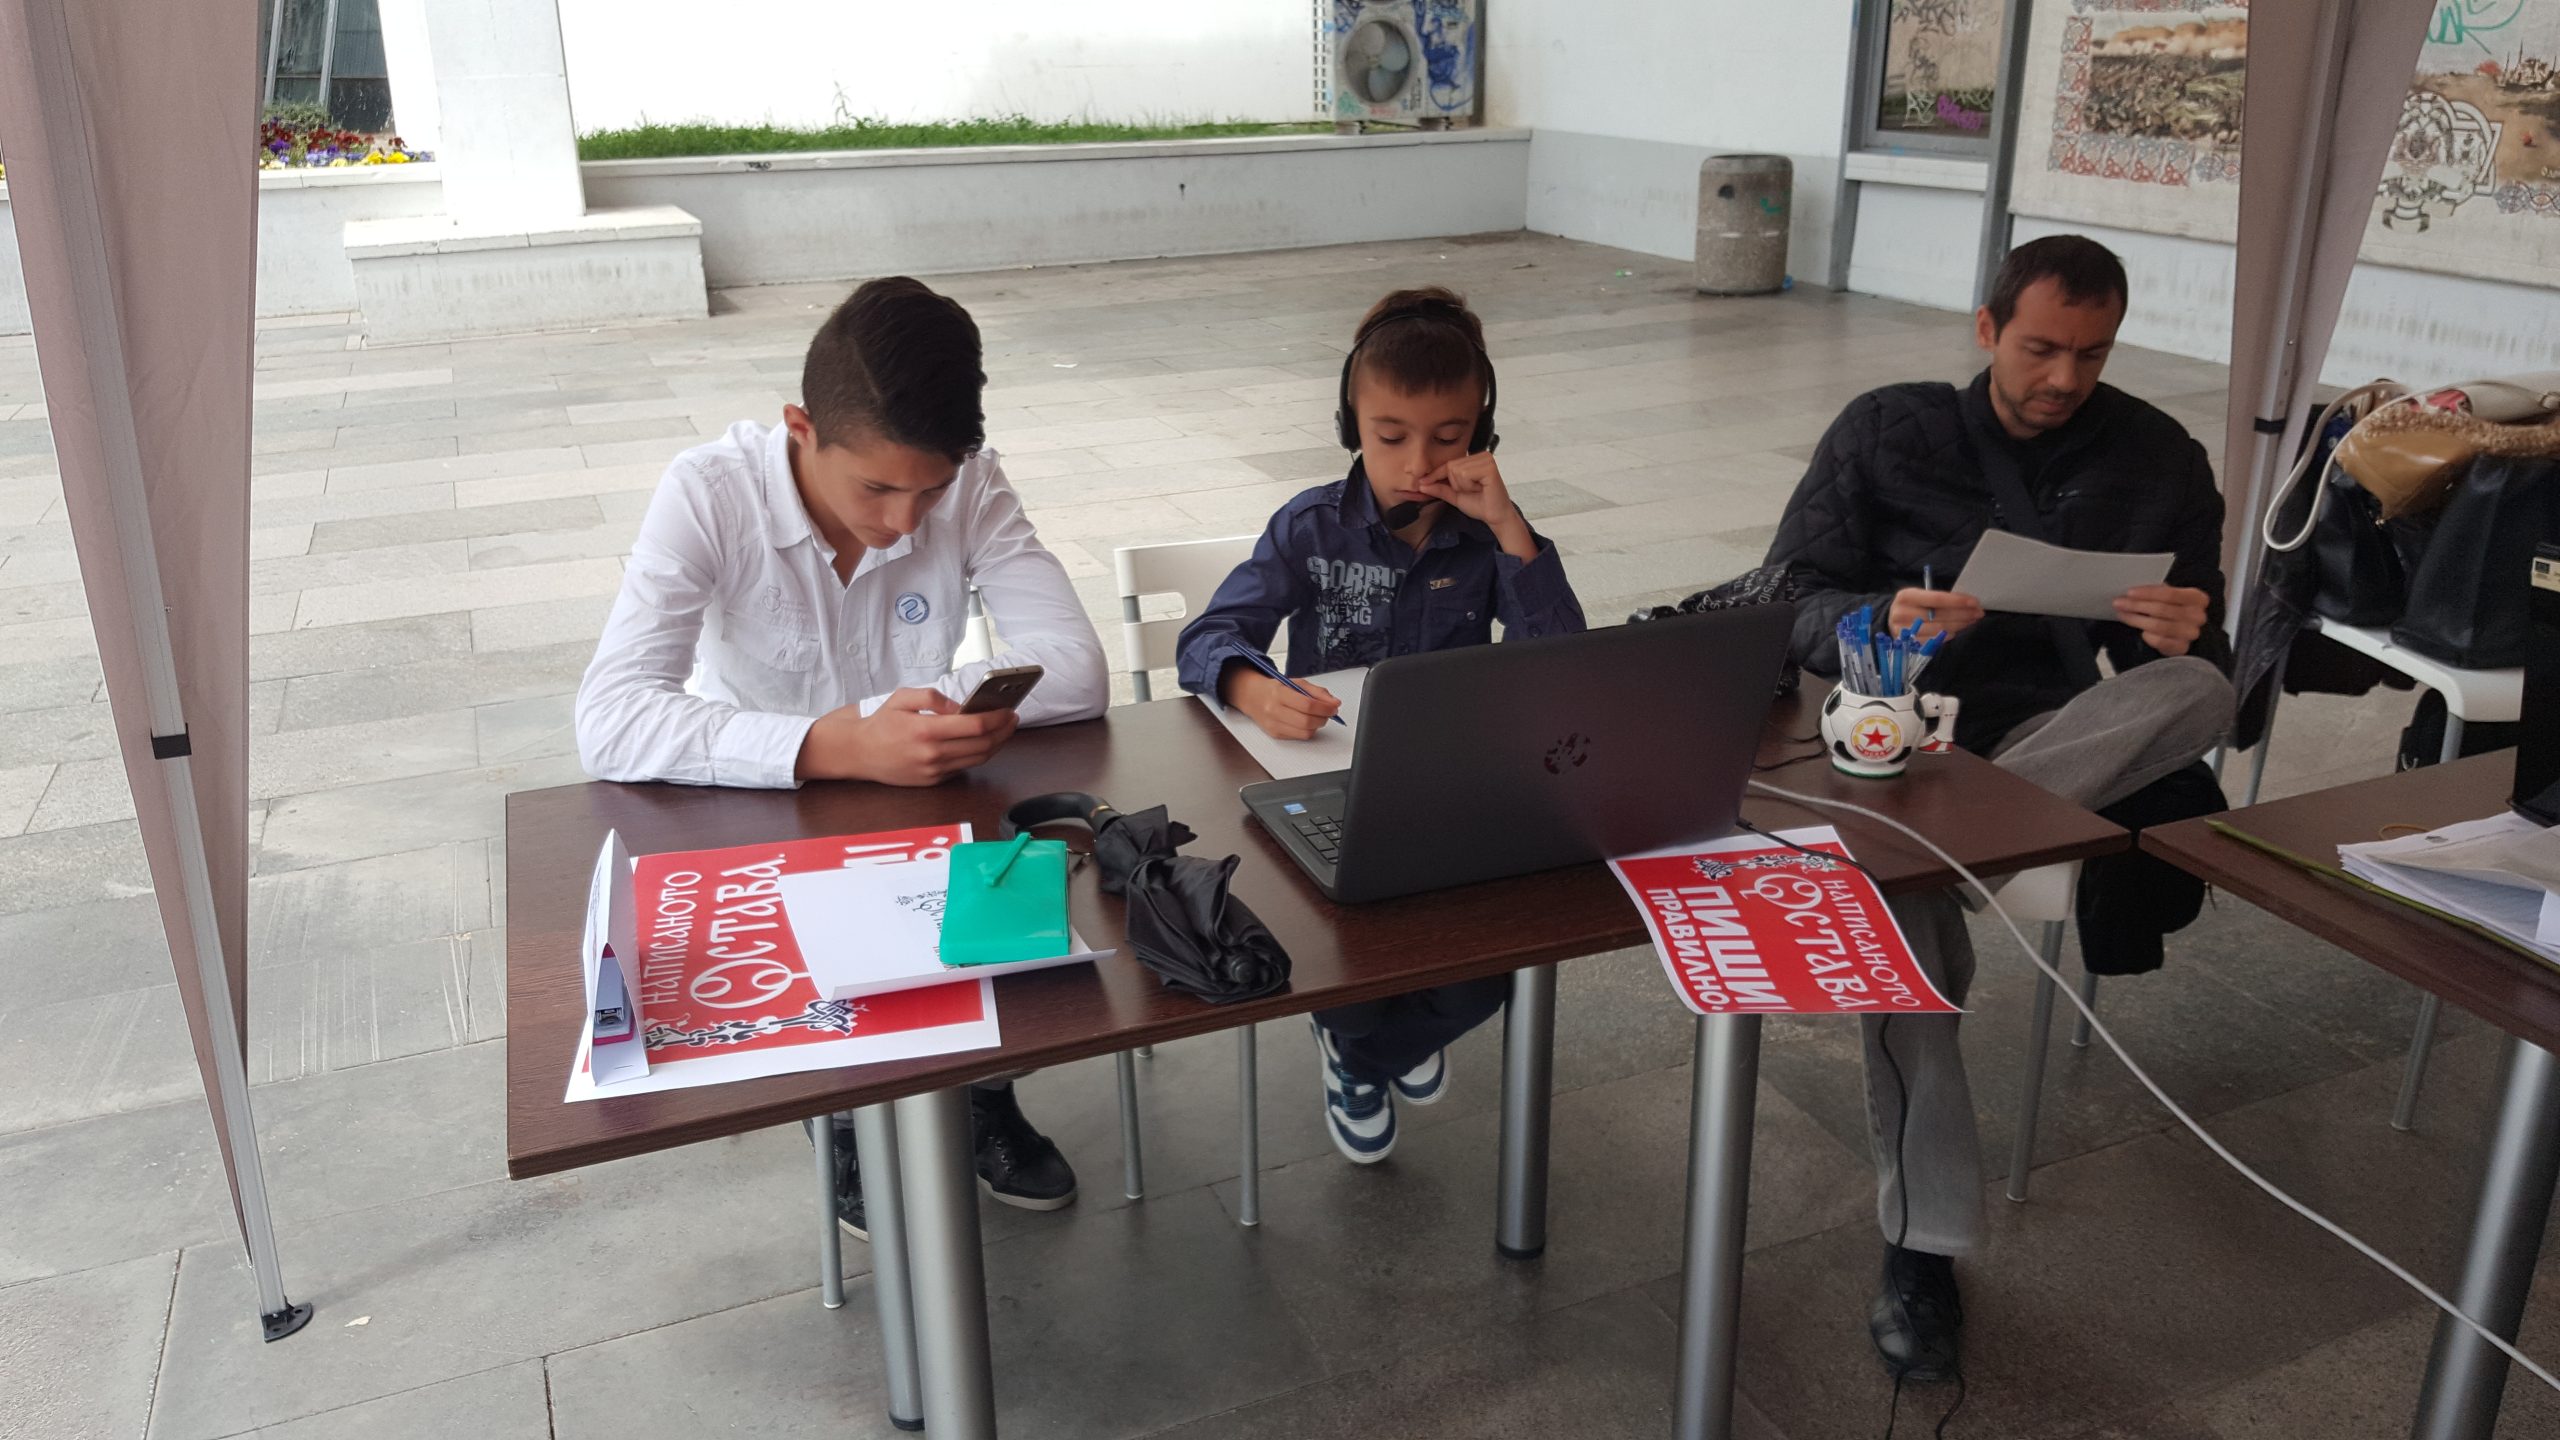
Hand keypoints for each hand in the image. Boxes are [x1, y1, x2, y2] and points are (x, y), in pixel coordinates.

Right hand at [796, 687, 1018, 784]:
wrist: (858, 753)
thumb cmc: (880, 723)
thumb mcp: (902, 698)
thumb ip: (933, 697)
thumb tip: (960, 706)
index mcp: (926, 731)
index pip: (974, 726)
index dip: (997, 718)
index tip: (1009, 710)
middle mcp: (932, 754)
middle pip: (983, 746)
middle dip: (1003, 732)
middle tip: (1012, 719)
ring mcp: (933, 771)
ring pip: (977, 759)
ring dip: (996, 745)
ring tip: (1003, 730)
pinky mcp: (932, 781)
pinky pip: (963, 768)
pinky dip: (977, 754)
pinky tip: (983, 742)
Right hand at [1219, 663, 1339, 740]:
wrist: (1253, 696)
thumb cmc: (1275, 689)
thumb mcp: (1296, 682)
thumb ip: (1317, 692)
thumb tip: (1334, 703)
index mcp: (1279, 693)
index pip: (1307, 705)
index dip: (1325, 708)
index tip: (1334, 707)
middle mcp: (1274, 710)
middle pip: (1307, 721)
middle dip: (1323, 718)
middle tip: (1328, 713)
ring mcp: (1273, 724)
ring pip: (1305, 732)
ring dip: (1317, 726)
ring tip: (1318, 717)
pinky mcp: (1275, 734)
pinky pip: (1299, 737)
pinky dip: (1308, 730)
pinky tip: (1306, 722)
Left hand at [1414, 454, 1536, 559]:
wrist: (1495, 517)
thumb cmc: (1480, 505)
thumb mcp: (1455, 496)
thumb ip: (1440, 488)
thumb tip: (1421, 484)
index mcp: (1473, 460)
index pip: (1448, 464)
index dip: (1435, 475)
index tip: (1422, 482)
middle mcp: (1481, 456)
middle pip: (1451, 466)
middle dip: (1455, 484)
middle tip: (1471, 491)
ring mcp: (1486, 459)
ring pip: (1456, 470)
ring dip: (1462, 486)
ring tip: (1476, 490)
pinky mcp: (1490, 467)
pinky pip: (1465, 474)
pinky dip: (1468, 485)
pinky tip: (1480, 488)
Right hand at [1886, 588, 1984, 642]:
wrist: (1890, 619)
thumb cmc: (1912, 605)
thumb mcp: (1920, 596)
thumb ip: (1940, 598)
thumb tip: (1968, 603)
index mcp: (1907, 596)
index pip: (1937, 599)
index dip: (1958, 601)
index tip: (1975, 602)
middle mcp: (1903, 614)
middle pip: (1940, 615)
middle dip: (1963, 614)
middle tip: (1978, 613)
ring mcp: (1904, 631)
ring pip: (1939, 629)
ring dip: (1959, 625)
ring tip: (1971, 621)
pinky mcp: (1909, 645)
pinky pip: (1934, 641)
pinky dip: (1948, 636)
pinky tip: (1957, 631)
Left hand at [2112, 584, 2210, 655]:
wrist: (2184, 631)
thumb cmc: (2173, 610)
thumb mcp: (2170, 597)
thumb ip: (2158, 592)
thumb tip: (2133, 593)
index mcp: (2197, 598)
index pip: (2170, 594)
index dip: (2148, 593)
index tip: (2130, 592)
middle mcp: (2197, 616)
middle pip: (2162, 610)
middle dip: (2137, 606)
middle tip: (2119, 603)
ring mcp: (2191, 633)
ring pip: (2158, 626)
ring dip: (2136, 620)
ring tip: (2122, 615)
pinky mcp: (2182, 648)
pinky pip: (2160, 641)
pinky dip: (2147, 636)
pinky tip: (2141, 632)